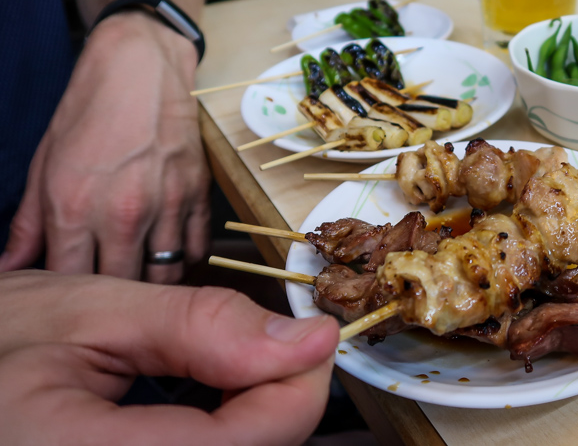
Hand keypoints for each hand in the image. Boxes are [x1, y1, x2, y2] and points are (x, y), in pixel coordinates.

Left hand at [0, 12, 209, 282]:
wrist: (142, 68)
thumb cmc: (88, 110)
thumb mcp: (44, 163)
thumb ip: (28, 224)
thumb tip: (9, 269)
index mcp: (74, 208)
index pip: (69, 281)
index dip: (67, 292)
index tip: (69, 290)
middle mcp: (123, 215)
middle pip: (121, 286)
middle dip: (111, 294)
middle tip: (105, 289)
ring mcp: (167, 206)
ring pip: (163, 275)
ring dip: (150, 280)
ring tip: (137, 274)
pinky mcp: (198, 195)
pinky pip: (194, 249)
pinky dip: (181, 257)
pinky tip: (166, 250)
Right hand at [0, 271, 338, 445]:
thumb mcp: (92, 313)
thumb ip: (201, 327)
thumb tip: (308, 340)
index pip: (245, 443)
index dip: (297, 387)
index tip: (315, 336)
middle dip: (281, 400)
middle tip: (279, 345)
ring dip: (258, 420)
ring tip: (237, 368)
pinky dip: (229, 433)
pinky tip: (216, 403)